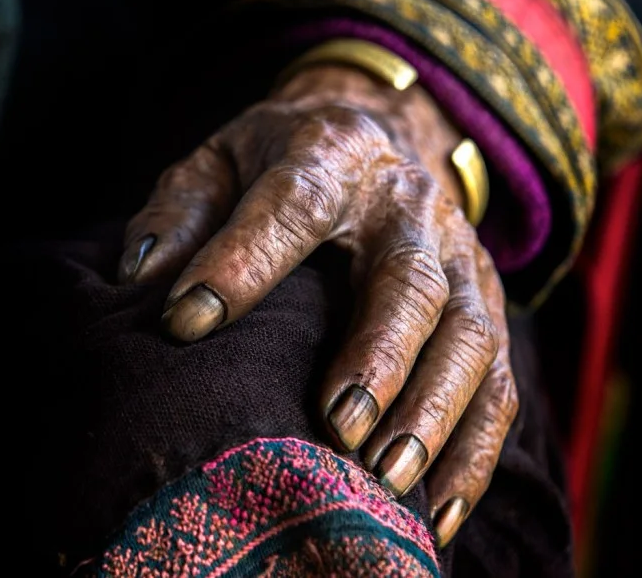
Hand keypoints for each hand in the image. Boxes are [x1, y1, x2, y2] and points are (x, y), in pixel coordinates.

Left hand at [119, 65, 517, 545]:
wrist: (377, 131)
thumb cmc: (282, 159)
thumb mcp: (220, 162)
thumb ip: (181, 213)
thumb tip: (142, 280)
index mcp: (332, 155)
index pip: (291, 205)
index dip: (242, 261)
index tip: (186, 322)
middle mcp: (408, 205)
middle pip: (410, 281)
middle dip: (380, 356)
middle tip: (339, 428)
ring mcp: (460, 255)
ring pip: (469, 335)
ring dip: (435, 412)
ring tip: (389, 481)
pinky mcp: (486, 302)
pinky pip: (499, 379)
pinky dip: (477, 449)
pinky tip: (440, 511)